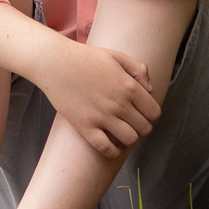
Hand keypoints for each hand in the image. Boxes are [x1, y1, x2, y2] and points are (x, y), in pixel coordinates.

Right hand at [34, 37, 159, 159]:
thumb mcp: (116, 56)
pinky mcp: (85, 126)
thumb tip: (151, 91)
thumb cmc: (85, 58)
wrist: (54, 63)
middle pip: (145, 129)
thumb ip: (139, 69)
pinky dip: (113, 151)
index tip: (141, 113)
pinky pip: (107, 149)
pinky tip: (111, 145)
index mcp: (129, 86)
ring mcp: (102, 116)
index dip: (150, 115)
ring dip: (129, 139)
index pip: (154, 113)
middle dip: (141, 128)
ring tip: (122, 133)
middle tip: (131, 123)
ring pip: (130, 140)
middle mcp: (119, 104)